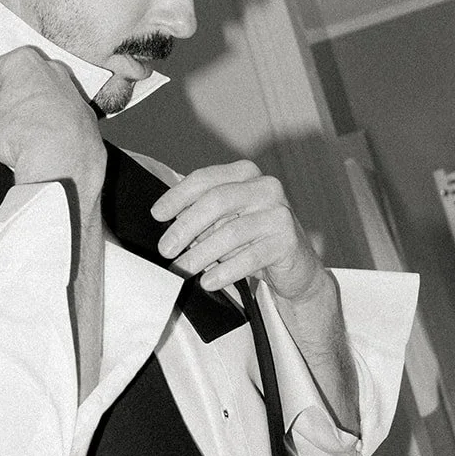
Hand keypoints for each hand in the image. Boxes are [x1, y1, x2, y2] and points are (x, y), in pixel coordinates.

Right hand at [0, 47, 105, 201]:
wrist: (63, 159)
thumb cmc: (25, 135)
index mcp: (25, 63)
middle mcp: (51, 72)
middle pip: (16, 81)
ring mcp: (70, 93)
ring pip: (37, 97)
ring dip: (19, 110)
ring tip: (1, 126)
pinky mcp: (82, 116)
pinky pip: (54, 114)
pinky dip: (40, 122)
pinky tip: (27, 137)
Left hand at [149, 160, 323, 300]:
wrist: (297, 268)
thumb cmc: (253, 240)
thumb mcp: (225, 221)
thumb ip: (202, 216)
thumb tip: (168, 224)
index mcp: (245, 173)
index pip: (205, 179)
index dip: (177, 196)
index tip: (157, 215)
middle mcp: (265, 186)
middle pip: (215, 201)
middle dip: (185, 227)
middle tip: (165, 249)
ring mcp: (279, 212)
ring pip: (231, 232)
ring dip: (201, 253)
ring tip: (183, 269)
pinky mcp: (288, 240)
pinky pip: (250, 257)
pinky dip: (225, 271)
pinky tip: (209, 281)